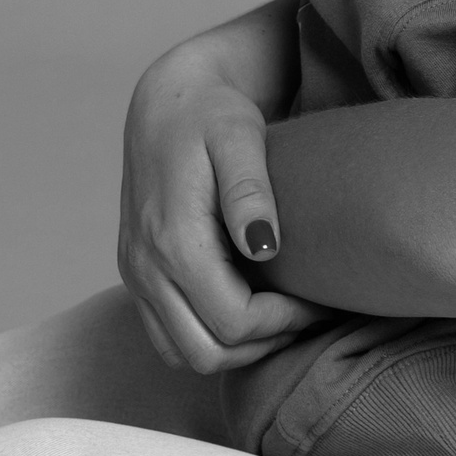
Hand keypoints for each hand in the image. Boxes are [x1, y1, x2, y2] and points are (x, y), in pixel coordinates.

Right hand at [118, 19, 327, 374]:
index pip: (235, 322)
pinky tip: (249, 309)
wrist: (166, 100)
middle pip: (207, 353)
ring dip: (237, 349)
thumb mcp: (239, 135)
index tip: (320, 299)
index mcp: (172, 239)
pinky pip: (169, 337)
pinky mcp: (136, 275)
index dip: (286, 322)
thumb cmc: (211, 113)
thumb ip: (250, 191)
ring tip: (282, 315)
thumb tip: (264, 248)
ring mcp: (135, 275)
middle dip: (264, 344)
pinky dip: (210, 338)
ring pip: (185, 355)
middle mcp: (145, 266)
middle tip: (306, 312)